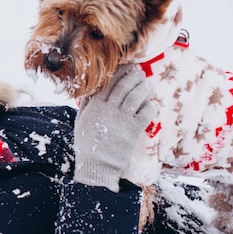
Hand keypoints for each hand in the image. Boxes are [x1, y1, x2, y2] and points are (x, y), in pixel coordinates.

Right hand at [73, 64, 156, 191]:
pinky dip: (151, 105)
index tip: (126, 68)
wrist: (97, 165)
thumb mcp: (81, 122)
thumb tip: (92, 91)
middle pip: (125, 85)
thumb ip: (86, 105)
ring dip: (144, 87)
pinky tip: (151, 103)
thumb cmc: (87, 144)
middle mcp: (109, 109)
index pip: (109, 83)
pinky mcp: (133, 129)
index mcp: (95, 106)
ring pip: (137, 95)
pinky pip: (146, 112)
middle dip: (134, 76)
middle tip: (139, 73)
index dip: (119, 73)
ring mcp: (122, 119)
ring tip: (148, 84)